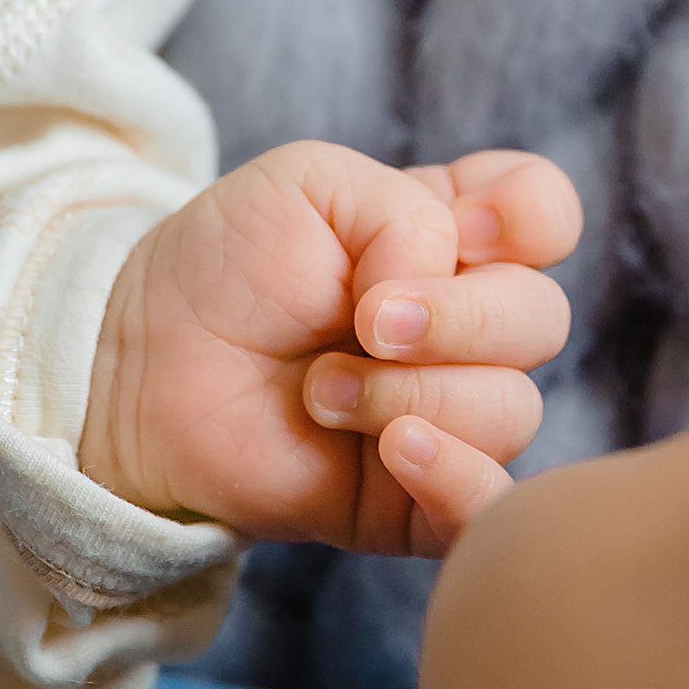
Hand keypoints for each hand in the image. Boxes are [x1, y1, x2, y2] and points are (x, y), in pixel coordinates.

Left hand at [79, 145, 582, 557]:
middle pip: (541, 317)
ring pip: (513, 407)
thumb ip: (406, 211)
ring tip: (320, 390)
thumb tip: (443, 292)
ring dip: (410, 393)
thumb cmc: (222, 266)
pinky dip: (456, 472)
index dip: (530, 217)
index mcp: (450, 237)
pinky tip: (394, 449)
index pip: (548, 215)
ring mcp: (448, 414)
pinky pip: (490, 504)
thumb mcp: (311, 184)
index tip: (464, 225)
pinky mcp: (418, 498)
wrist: (140, 366)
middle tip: (365, 320)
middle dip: (457, 316)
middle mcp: (464, 326)